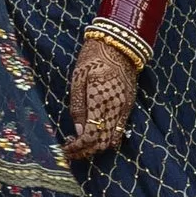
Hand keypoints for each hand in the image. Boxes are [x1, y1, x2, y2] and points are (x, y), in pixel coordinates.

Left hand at [64, 32, 140, 164]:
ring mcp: (124, 109)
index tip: (66, 149)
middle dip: (85, 151)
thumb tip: (79, 132)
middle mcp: (115, 108)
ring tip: (81, 145)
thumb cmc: (93, 58)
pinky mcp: (129, 107)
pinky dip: (108, 139)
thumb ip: (78, 107)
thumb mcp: (78, 79)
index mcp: (100, 100)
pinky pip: (120, 131)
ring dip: (96, 147)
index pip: (91, 136)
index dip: (78, 147)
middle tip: (71, 149)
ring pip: (112, 140)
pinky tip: (96, 136)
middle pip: (102, 142)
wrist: (119, 45)